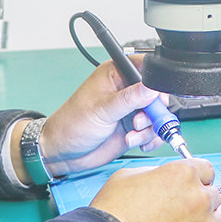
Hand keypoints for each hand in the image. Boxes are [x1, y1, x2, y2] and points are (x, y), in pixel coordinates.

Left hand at [39, 57, 168, 176]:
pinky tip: (135, 141)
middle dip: (154, 110)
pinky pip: (153, 131)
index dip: (156, 81)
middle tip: (141, 120)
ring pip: (157, 114)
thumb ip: (129, 99)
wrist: (62, 153)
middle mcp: (126, 90)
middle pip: (157, 94)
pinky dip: (149, 138)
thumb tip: (153, 88)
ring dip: (149, 127)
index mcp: (116, 75)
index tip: (157, 97)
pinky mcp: (134, 127)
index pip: (145, 68)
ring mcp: (131, 110)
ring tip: (132, 133)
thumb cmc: (71, 124)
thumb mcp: (102, 110)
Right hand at [90, 158, 220, 221]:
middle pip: (213, 195)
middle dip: (199, 203)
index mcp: (183, 173)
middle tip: (180, 215)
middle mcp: (200, 197)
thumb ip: (155, 172)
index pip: (206, 170)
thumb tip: (163, 177)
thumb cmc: (111, 219)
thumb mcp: (127, 176)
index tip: (191, 188)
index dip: (196, 180)